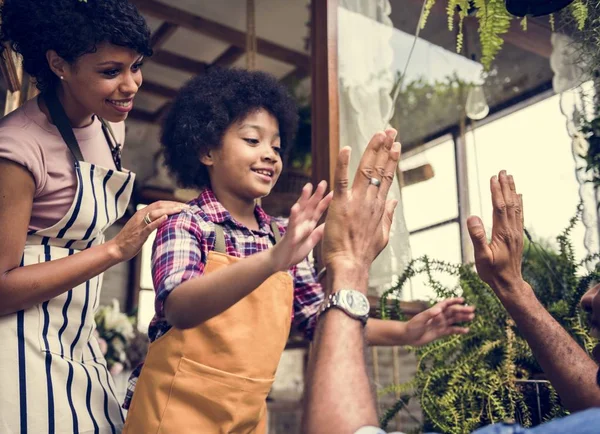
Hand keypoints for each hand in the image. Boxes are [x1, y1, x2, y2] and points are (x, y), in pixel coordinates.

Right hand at [106, 201, 186, 261]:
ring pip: (155, 213)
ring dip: (169, 210)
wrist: (117, 248)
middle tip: (187, 207)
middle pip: (159, 205)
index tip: (184, 205)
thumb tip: (165, 221)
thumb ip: (152, 222)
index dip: (172, 203)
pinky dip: (158, 221)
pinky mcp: (139, 233)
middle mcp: (141, 216)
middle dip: (174, 205)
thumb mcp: (142, 228)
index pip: (159, 204)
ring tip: (181, 210)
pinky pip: (149, 226)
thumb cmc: (130, 239)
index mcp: (142, 213)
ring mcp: (139, 224)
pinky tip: (166, 218)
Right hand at [270, 181, 331, 271]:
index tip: (334, 191)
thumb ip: (318, 233)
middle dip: (317, 194)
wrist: (281, 262)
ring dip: (303, 198)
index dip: (326, 201)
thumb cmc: (294, 252)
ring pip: (300, 210)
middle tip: (323, 182)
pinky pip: (291, 224)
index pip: (319, 211)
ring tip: (307, 187)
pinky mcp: (289, 234)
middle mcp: (302, 223)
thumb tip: (329, 224)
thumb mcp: (311, 242)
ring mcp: (295, 227)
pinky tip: (295, 207)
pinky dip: (293, 215)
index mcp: (309, 225)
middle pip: (310, 206)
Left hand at [321, 129, 400, 282]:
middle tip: (390, 130)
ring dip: (372, 150)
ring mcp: (357, 202)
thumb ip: (388, 216)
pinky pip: (342, 179)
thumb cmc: (363, 254)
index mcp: (379, 208)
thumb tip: (394, 201)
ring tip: (379, 133)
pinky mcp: (341, 204)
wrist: (349, 265)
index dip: (391, 160)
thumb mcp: (382, 235)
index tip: (396, 145)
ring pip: (366, 170)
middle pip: (380, 169)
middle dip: (385, 148)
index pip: (387, 178)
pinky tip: (347, 148)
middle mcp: (371, 201)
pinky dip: (343, 163)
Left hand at [403, 298, 474, 345]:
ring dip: (462, 318)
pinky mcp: (441, 332)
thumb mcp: (420, 319)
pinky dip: (459, 330)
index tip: (462, 300)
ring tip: (472, 317)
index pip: (446, 304)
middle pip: (453, 312)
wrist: (408, 337)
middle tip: (472, 309)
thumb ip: (429, 314)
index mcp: (434, 311)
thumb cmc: (412, 326)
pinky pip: (452, 330)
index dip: (454, 301)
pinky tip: (467, 330)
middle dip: (462, 310)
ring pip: (454, 320)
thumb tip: (439, 309)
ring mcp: (440, 324)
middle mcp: (439, 316)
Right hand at [467, 171, 527, 298]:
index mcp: (502, 233)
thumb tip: (472, 217)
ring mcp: (516, 233)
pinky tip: (519, 197)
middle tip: (503, 171)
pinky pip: (519, 215)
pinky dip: (519, 203)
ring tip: (510, 178)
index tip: (493, 177)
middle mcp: (512, 230)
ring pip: (516, 207)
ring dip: (512, 191)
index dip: (496, 191)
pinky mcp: (517, 236)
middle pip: (509, 203)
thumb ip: (477, 237)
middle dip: (505, 186)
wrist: (509, 284)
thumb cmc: (492, 272)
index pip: (499, 207)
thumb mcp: (481, 257)